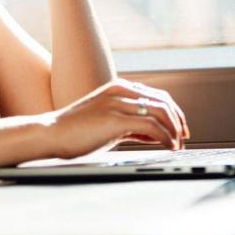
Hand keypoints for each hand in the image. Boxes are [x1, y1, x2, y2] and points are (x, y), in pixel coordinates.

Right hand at [42, 79, 191, 159]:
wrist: (50, 134)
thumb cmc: (75, 132)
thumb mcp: (107, 123)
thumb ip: (130, 125)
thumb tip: (153, 134)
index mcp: (119, 88)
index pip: (157, 96)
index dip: (173, 113)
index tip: (180, 129)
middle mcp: (121, 91)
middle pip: (163, 101)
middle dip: (178, 120)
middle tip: (184, 138)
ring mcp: (118, 103)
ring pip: (161, 111)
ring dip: (174, 130)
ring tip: (178, 145)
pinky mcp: (115, 119)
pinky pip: (151, 125)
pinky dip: (165, 137)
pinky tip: (169, 147)